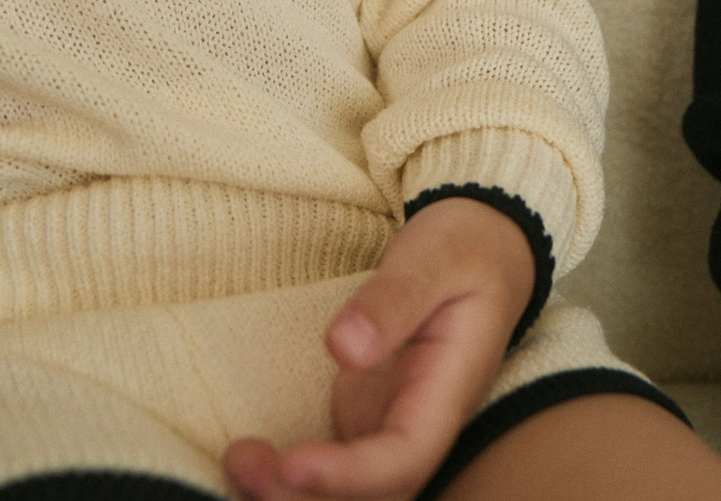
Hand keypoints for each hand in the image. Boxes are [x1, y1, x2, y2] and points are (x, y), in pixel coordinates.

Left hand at [225, 196, 534, 500]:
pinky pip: (331, 463)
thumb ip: (394, 299)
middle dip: (305, 494)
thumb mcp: (436, 256)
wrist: (483, 245)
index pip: (403, 457)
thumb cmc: (463, 247)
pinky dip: (288, 474)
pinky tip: (248, 458)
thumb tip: (343, 347)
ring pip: (348, 488)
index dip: (348, 475)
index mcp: (449, 391)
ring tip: (237, 460)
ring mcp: (390, 422)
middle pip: (371, 490)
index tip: (291, 462)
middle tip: (240, 460)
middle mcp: (420, 421)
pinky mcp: (365, 415)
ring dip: (290, 491)